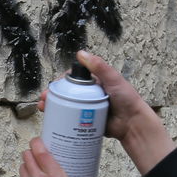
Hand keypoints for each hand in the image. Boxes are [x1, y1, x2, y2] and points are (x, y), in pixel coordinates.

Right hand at [38, 50, 174, 174]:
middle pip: (66, 93)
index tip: (53, 87)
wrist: (133, 124)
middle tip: (43, 100)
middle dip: (52, 96)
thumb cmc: (127, 99)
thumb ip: (99, 66)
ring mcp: (87, 109)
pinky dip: (61, 120)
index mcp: (94, 82)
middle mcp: (89, 94)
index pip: (72, 80)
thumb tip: (81, 53)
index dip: (60, 83)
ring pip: (66, 106)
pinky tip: (52, 122)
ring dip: (52, 107)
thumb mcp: (113, 79)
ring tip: (43, 109)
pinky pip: (72, 120)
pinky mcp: (87, 122)